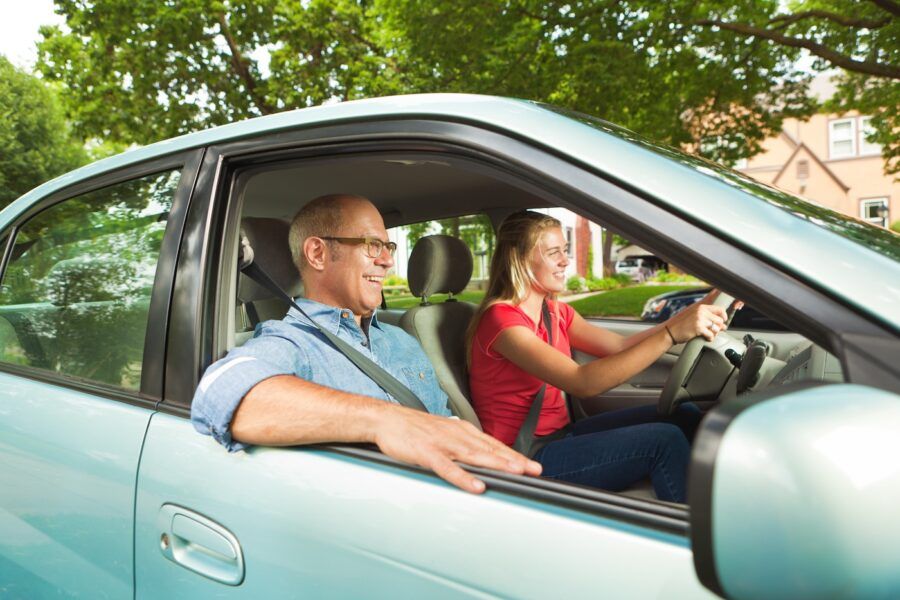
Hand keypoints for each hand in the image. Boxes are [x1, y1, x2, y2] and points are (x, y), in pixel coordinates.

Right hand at [373, 407, 542, 493]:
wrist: (387, 419)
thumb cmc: (414, 429)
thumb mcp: (444, 434)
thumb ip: (462, 446)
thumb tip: (480, 457)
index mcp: (462, 431)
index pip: (494, 444)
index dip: (514, 455)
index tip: (533, 466)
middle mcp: (457, 435)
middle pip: (490, 449)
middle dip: (514, 460)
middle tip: (534, 470)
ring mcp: (443, 444)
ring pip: (474, 456)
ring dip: (496, 464)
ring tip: (515, 473)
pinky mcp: (427, 453)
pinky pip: (448, 468)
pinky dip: (463, 477)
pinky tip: (476, 486)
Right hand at [666, 293, 728, 342]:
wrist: (671, 332)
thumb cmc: (683, 325)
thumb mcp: (696, 317)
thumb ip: (708, 318)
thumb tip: (723, 325)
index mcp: (701, 307)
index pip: (720, 309)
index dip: (724, 316)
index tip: (723, 321)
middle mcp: (701, 312)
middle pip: (719, 320)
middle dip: (719, 327)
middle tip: (714, 331)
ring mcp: (699, 319)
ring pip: (716, 328)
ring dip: (714, 333)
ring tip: (709, 335)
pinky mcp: (698, 328)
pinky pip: (711, 334)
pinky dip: (710, 338)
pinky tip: (706, 338)